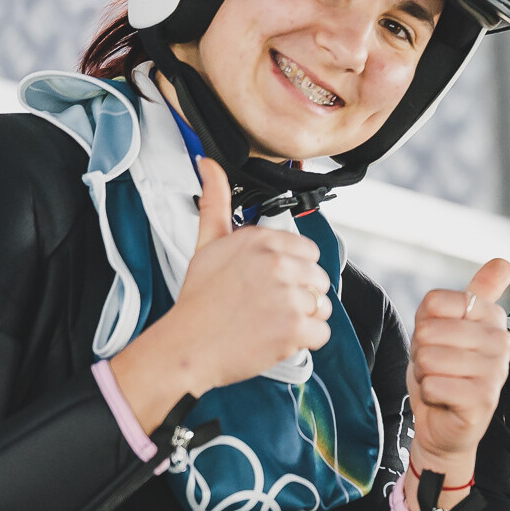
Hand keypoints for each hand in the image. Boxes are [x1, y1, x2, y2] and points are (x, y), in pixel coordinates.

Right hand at [159, 158, 333, 391]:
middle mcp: (278, 264)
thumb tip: (209, 164)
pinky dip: (304, 341)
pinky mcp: (294, 328)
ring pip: (322, 306)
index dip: (293, 270)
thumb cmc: (199, 299)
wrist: (187, 346)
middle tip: (268, 305)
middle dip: (300, 294)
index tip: (272, 282)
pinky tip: (277, 337)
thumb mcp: (206, 243)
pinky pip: (321, 333)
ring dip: (303, 318)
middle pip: (318, 278)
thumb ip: (215, 201)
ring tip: (272, 321)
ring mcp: (288, 296)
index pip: (308, 251)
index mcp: (262, 240)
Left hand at [405, 258, 509, 478]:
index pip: (435, 302)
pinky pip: (434, 385)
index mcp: (492, 317)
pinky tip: (443, 399)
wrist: (443, 423)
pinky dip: (428, 394)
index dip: (423, 322)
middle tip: (436, 366)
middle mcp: (501, 340)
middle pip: (429, 331)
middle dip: (421, 352)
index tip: (438, 339)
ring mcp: (495, 371)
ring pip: (429, 358)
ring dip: (424, 374)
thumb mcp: (447, 324)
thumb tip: (505, 263)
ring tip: (440, 382)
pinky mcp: (484, 399)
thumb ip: (474, 292)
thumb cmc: (443, 371)